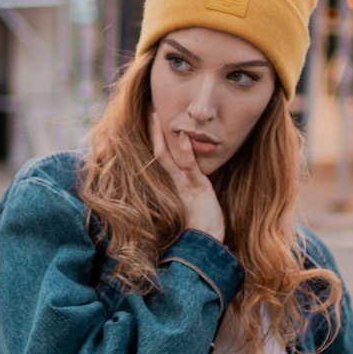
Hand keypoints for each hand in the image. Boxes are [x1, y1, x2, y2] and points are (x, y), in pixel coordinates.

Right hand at [150, 110, 224, 242]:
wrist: (205, 244)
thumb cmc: (202, 225)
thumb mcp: (195, 201)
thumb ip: (190, 187)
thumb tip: (190, 176)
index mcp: (173, 183)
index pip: (160, 156)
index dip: (155, 138)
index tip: (151, 119)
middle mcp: (173, 182)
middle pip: (158, 151)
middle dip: (152, 131)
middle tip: (146, 108)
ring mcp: (183, 184)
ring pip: (167, 155)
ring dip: (160, 135)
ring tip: (155, 114)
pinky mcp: (195, 187)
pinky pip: (187, 166)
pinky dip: (184, 150)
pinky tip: (181, 136)